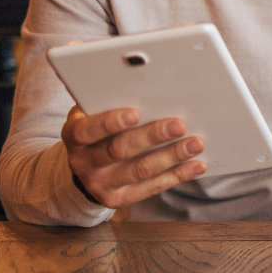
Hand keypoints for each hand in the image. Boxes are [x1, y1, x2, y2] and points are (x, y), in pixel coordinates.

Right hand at [61, 104, 206, 209]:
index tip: (136, 112)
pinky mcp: (118, 199)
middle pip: (120, 150)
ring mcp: (100, 184)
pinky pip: (152, 187)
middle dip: (152, 136)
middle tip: (179, 125)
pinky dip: (177, 175)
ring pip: (140, 171)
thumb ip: (106, 96)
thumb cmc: (97, 126)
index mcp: (75, 135)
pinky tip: (196, 165)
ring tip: (196, 143)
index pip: (88, 129)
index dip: (110, 122)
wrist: (86, 166)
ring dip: (171, 156)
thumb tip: (128, 73)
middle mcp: (83, 162)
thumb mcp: (92, 110)